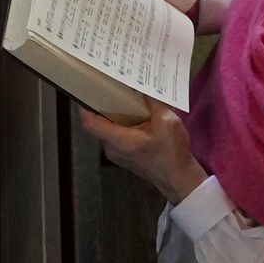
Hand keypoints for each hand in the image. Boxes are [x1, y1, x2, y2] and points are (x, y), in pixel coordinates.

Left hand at [70, 98, 206, 202]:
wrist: (179, 178)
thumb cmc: (172, 152)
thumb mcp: (166, 121)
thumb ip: (152, 101)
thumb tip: (142, 84)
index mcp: (119, 140)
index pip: (89, 122)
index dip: (84, 105)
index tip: (87, 89)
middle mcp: (112, 148)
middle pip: (98, 123)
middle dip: (103, 105)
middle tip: (110, 86)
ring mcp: (117, 154)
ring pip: (108, 129)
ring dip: (115, 115)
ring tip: (124, 97)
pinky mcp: (124, 156)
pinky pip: (116, 136)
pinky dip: (122, 124)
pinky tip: (135, 114)